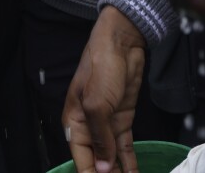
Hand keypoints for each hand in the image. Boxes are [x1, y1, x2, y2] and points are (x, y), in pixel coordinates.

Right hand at [64, 8, 145, 172]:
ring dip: (119, 172)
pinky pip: (125, 148)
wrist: (122, 44)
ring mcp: (107, 125)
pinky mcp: (122, 120)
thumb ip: (101, 137)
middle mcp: (89, 127)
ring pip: (111, 157)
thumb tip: (104, 168)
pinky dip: (130, 162)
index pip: (81, 160)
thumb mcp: (98, 104)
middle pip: (96, 161)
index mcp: (75, 123)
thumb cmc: (102, 67)